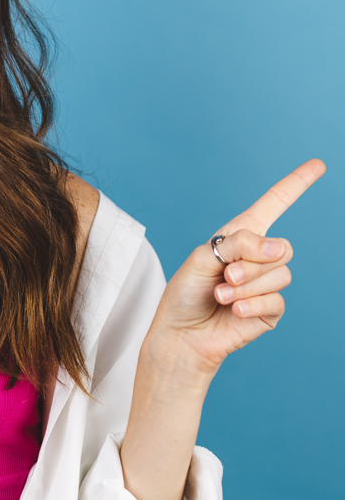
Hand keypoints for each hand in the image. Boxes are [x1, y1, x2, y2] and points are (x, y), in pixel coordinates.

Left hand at [145, 158, 325, 377]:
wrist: (180, 334)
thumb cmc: (185, 293)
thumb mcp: (202, 257)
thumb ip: (238, 244)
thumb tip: (279, 247)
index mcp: (239, 236)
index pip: (273, 204)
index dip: (296, 184)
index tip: (318, 165)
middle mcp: (257, 257)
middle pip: (281, 247)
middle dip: (251, 261)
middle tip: (225, 275)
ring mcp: (266, 284)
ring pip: (280, 275)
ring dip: (246, 286)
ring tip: (221, 294)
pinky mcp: (269, 311)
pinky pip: (276, 301)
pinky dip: (251, 304)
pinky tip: (233, 310)